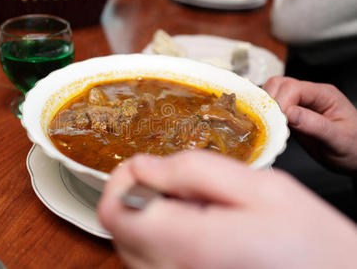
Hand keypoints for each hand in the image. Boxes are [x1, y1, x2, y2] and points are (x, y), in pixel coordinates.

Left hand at [98, 151, 356, 268]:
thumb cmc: (309, 242)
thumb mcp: (260, 187)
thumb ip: (194, 170)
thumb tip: (144, 165)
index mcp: (190, 245)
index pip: (115, 212)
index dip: (119, 181)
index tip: (143, 165)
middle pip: (117, 229)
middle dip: (138, 195)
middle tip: (182, 185)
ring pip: (130, 246)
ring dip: (150, 216)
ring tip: (198, 209)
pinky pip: (149, 261)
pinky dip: (160, 237)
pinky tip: (197, 229)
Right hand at [263, 76, 356, 173]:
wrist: (356, 157)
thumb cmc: (354, 147)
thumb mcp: (339, 139)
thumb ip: (315, 125)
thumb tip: (290, 114)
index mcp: (324, 95)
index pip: (293, 88)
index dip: (280, 103)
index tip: (277, 122)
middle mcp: (310, 95)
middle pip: (278, 84)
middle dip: (268, 102)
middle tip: (267, 123)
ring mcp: (299, 103)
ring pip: (272, 92)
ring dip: (264, 106)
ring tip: (265, 125)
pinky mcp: (291, 114)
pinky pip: (272, 106)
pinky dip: (264, 114)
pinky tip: (266, 126)